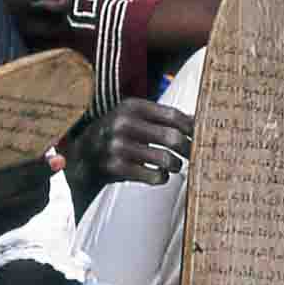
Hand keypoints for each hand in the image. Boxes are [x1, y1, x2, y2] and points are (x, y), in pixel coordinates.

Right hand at [66, 99, 193, 190]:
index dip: (191, 127)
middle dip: (188, 149)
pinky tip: (159, 175)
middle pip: (173, 138)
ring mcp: (118, 146)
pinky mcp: (116, 167)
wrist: (83, 158)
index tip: (200, 135)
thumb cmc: (116, 136)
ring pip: (166, 159)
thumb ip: (162, 117)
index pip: (173, 115)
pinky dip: (162, 177)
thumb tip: (196, 120)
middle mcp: (124, 123)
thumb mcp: (134, 118)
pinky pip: (154, 176)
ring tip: (175, 166)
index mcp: (132, 106)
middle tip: (193, 154)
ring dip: (176, 165)